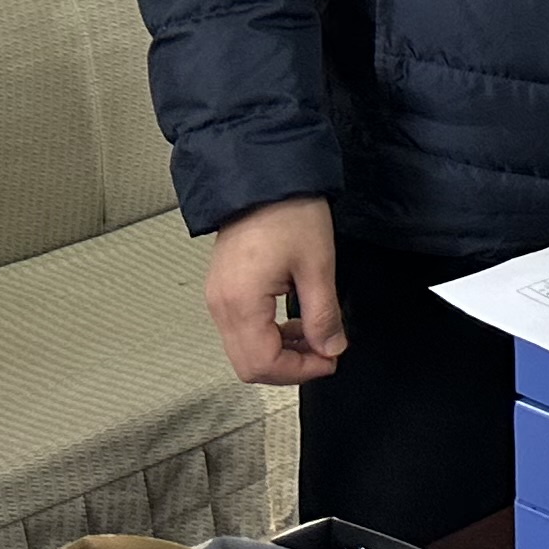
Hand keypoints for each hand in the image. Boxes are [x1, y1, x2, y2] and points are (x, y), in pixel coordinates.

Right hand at [203, 196, 344, 384]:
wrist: (264, 177)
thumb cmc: (289, 213)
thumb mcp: (317, 265)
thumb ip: (323, 315)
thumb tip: (331, 349)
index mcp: (241, 303)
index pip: (264, 364)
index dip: (300, 371)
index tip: (330, 361)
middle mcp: (220, 306)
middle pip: (248, 365)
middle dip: (289, 368)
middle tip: (324, 354)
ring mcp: (217, 298)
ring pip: (243, 350)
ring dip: (279, 353)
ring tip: (314, 336)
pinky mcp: (222, 289)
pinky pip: (240, 330)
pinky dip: (267, 335)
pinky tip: (294, 321)